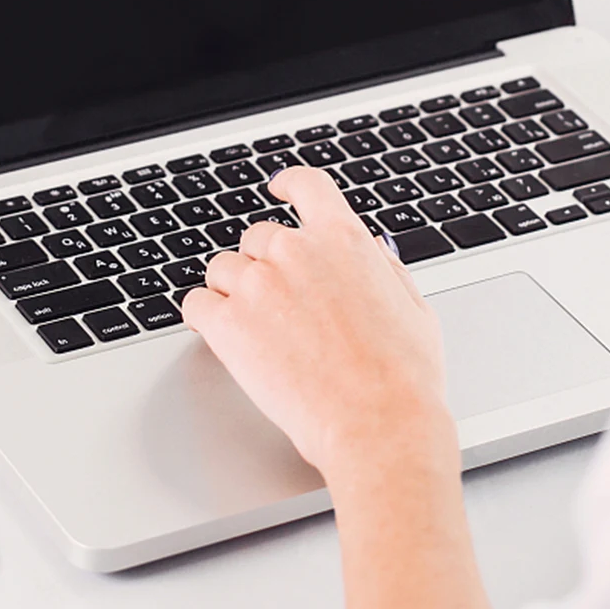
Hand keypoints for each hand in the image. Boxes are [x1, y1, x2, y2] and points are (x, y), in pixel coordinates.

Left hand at [180, 167, 453, 487]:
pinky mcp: (226, 322)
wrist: (377, 424)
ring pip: (223, 270)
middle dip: (265, 268)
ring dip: (234, 293)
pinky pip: (195, 303)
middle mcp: (295, 252)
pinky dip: (205, 318)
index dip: (288, 184)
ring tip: (261, 333)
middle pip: (257, 239)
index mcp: (343, 240)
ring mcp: (256, 285)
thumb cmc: (403, 378)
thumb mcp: (414, 308)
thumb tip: (369, 249)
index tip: (277, 187)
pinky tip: (223, 336)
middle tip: (282, 309)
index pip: (307, 186)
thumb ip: (384, 269)